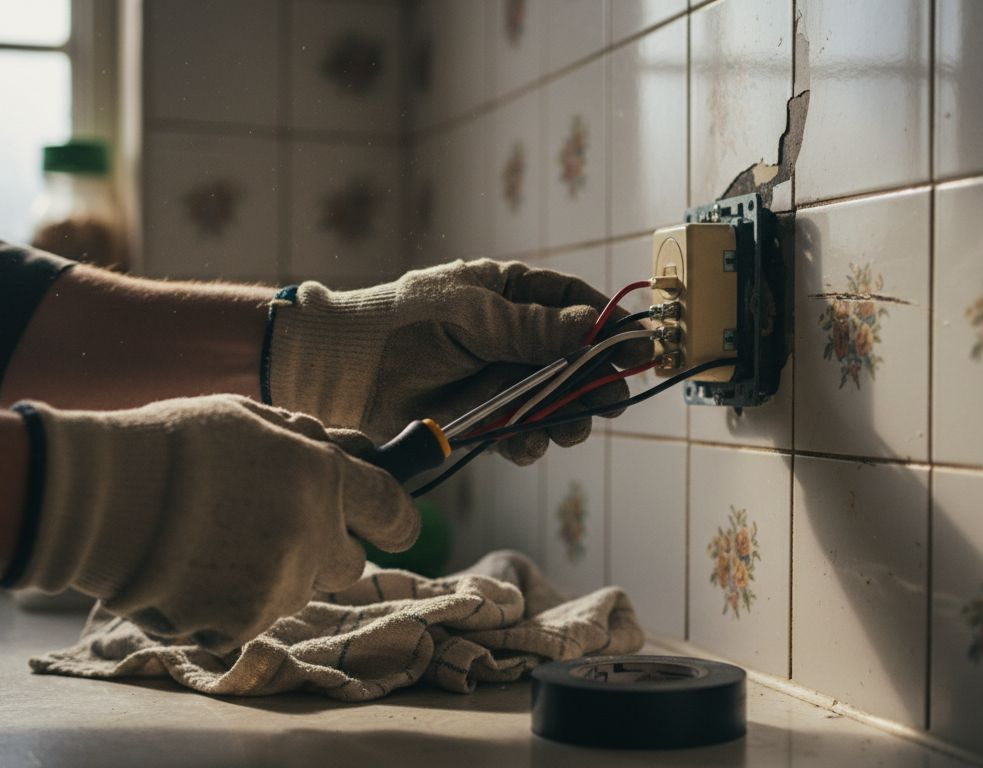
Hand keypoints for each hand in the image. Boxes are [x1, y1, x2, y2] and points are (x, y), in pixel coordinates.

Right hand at [5, 395, 418, 652]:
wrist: (102, 496)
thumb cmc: (175, 445)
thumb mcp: (253, 418)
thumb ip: (316, 439)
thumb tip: (364, 451)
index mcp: (323, 478)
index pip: (394, 511)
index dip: (395, 518)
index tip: (390, 522)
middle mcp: (312, 537)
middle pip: (351, 563)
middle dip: (327, 547)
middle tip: (277, 524)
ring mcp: (277, 587)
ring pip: (300, 591)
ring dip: (278, 573)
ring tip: (219, 541)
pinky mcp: (240, 626)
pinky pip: (255, 619)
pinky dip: (234, 603)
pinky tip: (196, 571)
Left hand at [266, 259, 652, 463]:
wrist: (346, 369)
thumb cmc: (405, 323)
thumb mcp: (475, 316)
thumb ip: (535, 328)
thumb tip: (596, 327)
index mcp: (510, 293)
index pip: (575, 305)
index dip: (608, 327)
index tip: (636, 348)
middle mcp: (512, 336)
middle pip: (575, 359)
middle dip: (596, 382)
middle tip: (612, 402)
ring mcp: (499, 378)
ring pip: (555, 401)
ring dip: (567, 417)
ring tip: (568, 428)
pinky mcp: (482, 418)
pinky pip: (522, 432)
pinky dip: (530, 440)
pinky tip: (525, 442)